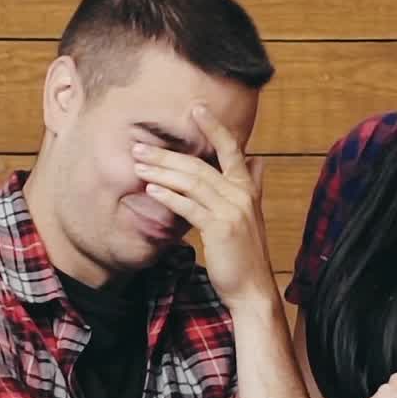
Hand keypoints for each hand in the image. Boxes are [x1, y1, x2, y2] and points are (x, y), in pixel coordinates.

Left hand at [132, 104, 273, 308]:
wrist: (253, 289)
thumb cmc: (246, 254)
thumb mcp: (252, 216)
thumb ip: (253, 187)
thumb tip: (258, 162)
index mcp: (247, 189)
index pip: (232, 149)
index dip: (215, 127)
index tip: (196, 108)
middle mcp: (241, 194)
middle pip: (200, 164)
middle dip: (167, 154)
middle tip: (140, 147)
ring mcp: (232, 210)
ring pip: (192, 182)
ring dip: (162, 172)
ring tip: (138, 166)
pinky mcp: (220, 228)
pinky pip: (190, 207)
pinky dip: (169, 197)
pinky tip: (151, 190)